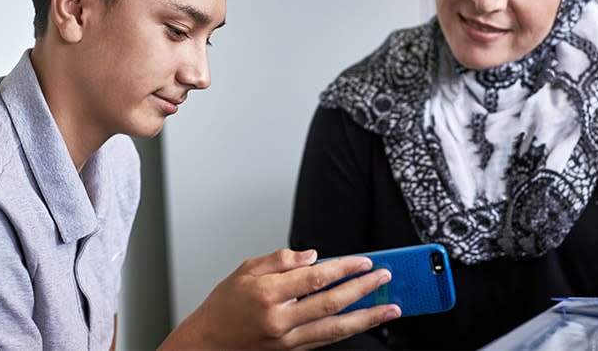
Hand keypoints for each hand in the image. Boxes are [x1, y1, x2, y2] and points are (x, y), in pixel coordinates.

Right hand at [158, 248, 399, 349]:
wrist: (208, 343)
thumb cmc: (224, 305)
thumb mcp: (245, 270)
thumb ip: (280, 260)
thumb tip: (311, 256)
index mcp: (267, 294)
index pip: (315, 279)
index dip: (343, 269)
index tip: (363, 262)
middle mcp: (279, 320)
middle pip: (331, 303)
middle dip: (363, 290)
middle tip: (385, 278)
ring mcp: (286, 340)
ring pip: (335, 328)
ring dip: (367, 317)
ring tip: (390, 308)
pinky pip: (325, 340)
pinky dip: (347, 330)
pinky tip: (363, 322)